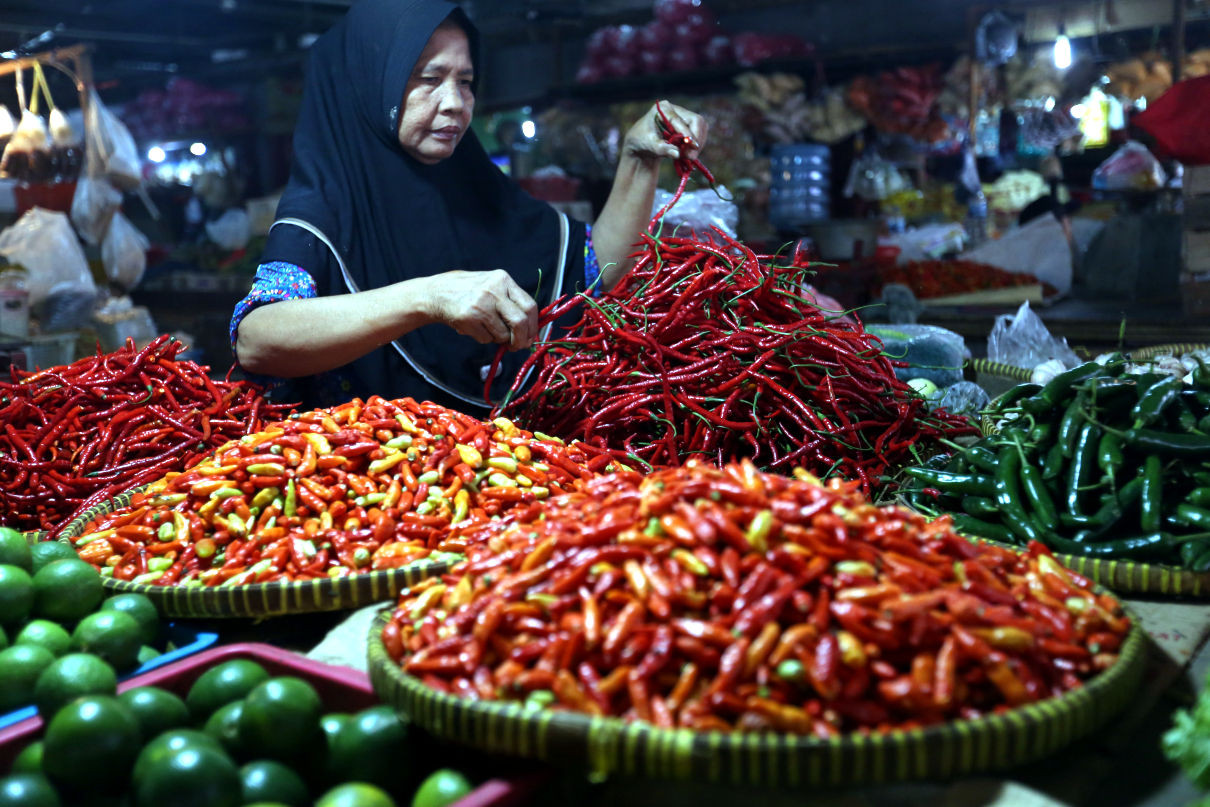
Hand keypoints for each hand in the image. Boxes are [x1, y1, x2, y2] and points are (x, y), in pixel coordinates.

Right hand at [423, 269, 538, 349]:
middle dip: (521, 339)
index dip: (533, 325)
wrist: (436, 293)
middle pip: (520, 322)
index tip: (530, 336)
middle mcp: (493, 290)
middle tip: (518, 346)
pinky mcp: (468, 318)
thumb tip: (529, 331)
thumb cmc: (469, 291)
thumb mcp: (492, 286)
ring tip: (487, 328)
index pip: (529, 306)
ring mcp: (480, 304)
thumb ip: (511, 303)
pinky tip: (475, 328)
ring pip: (503, 334)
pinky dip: (484, 339)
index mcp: (503, 280)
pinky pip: (486, 339)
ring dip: (499, 339)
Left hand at [622, 100, 707, 163]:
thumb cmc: (642, 142)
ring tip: (688, 157)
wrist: (641, 143)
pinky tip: (688, 153)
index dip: (688, 134)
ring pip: (701, 127)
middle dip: (696, 139)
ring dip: (698, 143)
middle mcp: (675, 109)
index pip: (679, 120)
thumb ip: (663, 149)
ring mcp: (683, 115)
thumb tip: (677, 154)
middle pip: (696, 121)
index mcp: (663, 109)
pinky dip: (696, 144)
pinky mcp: (689, 124)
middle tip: (691, 156)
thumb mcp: (649, 146)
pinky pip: (700, 133)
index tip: (693, 147)